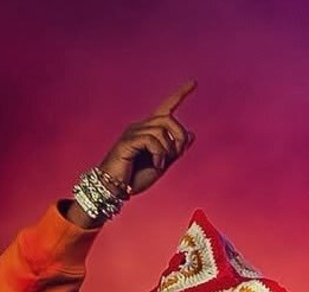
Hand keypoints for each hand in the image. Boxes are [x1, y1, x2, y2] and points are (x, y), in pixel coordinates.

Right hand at [97, 81, 196, 197]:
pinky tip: (156, 164)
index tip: (194, 82)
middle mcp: (140, 126)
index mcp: (148, 130)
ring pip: (161, 129)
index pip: (166, 107)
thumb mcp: (162, 164)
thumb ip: (175, 150)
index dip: (180, 94)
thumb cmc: (134, 178)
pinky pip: (151, 139)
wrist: (114, 190)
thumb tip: (191, 134)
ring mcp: (132, 132)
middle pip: (168, 118)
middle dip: (179, 136)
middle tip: (177, 154)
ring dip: (168, 148)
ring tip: (161, 163)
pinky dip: (159, 153)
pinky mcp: (127, 141)